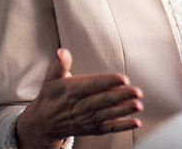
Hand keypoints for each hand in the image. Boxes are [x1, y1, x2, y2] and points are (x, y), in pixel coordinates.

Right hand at [15, 48, 143, 147]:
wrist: (43, 123)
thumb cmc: (51, 96)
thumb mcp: (51, 78)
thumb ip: (59, 64)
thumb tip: (61, 51)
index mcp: (72, 91)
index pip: (92, 86)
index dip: (108, 82)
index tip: (123, 78)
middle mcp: (80, 106)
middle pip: (102, 101)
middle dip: (121, 97)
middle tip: (137, 91)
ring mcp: (87, 119)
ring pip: (107, 115)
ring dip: (124, 111)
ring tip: (138, 105)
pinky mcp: (92, 129)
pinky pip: (108, 128)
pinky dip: (122, 127)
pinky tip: (135, 122)